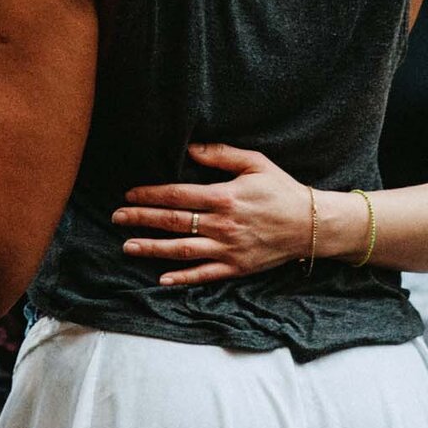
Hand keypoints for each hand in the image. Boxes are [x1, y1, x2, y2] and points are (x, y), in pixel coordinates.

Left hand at [112, 143, 312, 285]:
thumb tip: (189, 149)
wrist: (311, 225)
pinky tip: (161, 278)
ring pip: (182, 250)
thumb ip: (221, 155)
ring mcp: (228, 248)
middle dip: (142, 219)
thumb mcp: (255, 163)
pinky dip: (182, 278)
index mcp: (224, 197)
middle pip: (173, 222)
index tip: (130, 195)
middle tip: (116, 218)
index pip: (177, 195)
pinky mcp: (236, 267)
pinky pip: (204, 274)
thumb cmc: (281, 190)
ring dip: (152, 248)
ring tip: (128, 246)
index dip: (151, 195)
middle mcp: (222, 224)